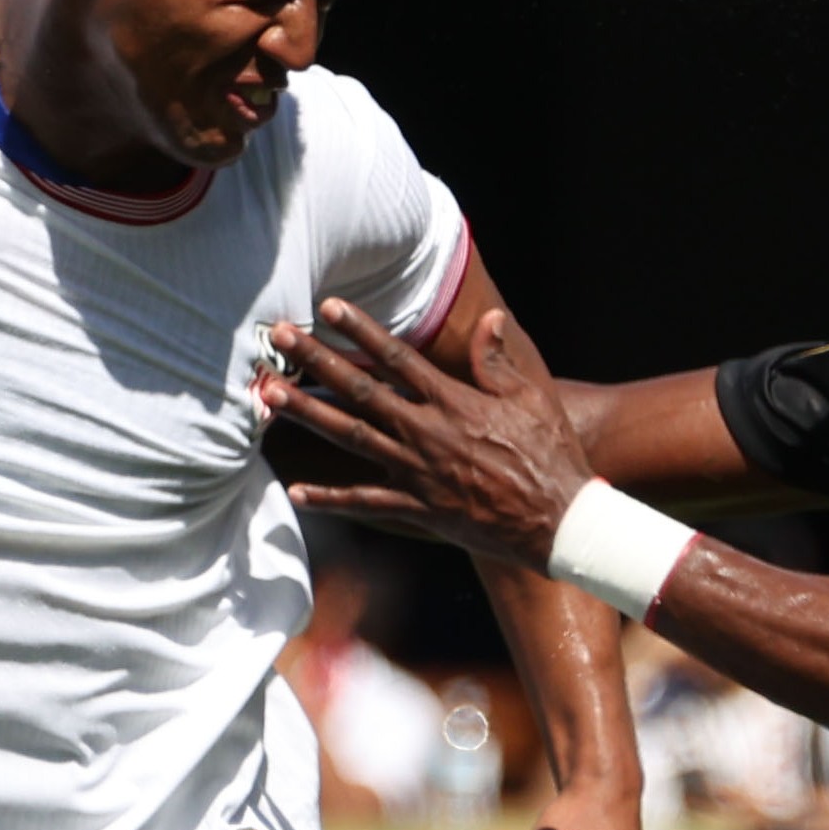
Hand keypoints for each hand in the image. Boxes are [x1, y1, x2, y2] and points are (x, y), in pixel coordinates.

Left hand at [268, 301, 594, 566]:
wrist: (559, 522)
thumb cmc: (550, 457)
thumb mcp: (531, 401)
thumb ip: (499, 363)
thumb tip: (489, 319)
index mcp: (453, 402)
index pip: (397, 357)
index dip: (361, 330)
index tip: (329, 307)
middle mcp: (427, 434)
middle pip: (361, 391)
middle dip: (317, 362)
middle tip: (279, 338)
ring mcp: (418, 473)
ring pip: (351, 439)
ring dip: (308, 415)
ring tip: (269, 395)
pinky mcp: (419, 508)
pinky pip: (366, 502)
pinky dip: (330, 498)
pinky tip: (295, 491)